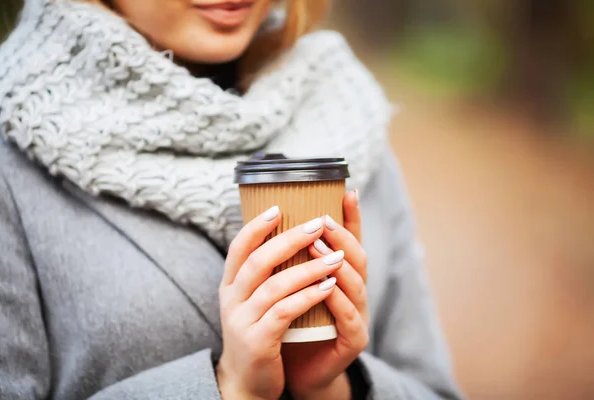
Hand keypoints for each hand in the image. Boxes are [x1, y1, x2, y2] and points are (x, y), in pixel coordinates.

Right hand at [216, 206, 344, 399]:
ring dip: (308, 268)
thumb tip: (285, 239)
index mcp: (229, 286)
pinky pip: (285, 312)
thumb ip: (263, 276)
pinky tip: (328, 286)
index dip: (256, 226)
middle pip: (258, 260)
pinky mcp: (258, 342)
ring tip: (335, 257)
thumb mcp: (252, 302)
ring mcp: (242, 321)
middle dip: (289, 239)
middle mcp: (231, 300)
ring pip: (275, 285)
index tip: (277, 207)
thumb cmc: (258, 335)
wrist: (247, 383)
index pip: (238, 248)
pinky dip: (308, 296)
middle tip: (317, 224)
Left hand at [282, 190, 368, 399]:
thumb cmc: (292, 322)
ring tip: (319, 246)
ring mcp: (357, 314)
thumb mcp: (290, 284)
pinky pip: (349, 317)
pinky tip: (327, 287)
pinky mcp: (353, 340)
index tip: (347, 190)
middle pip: (357, 257)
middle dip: (341, 236)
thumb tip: (269, 218)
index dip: (352, 217)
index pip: (350, 241)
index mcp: (340, 275)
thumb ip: (290, 258)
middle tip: (322, 220)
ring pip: (356, 284)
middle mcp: (353, 291)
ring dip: (338, 263)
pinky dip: (339, 301)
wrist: (295, 368)